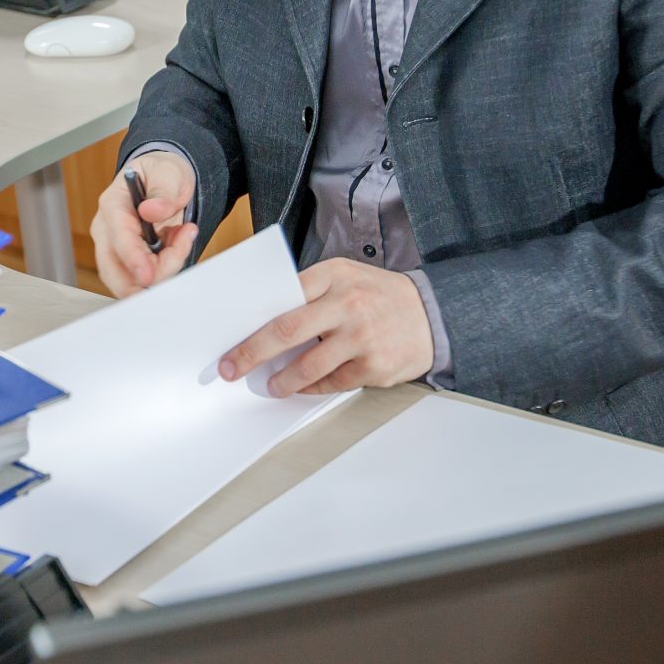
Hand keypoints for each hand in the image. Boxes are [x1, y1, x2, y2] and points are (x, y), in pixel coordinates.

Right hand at [90, 152, 196, 295]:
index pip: (117, 238)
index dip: (132, 259)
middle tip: (178, 256)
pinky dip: (166, 267)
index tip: (147, 276)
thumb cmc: (161, 174)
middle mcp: (107, 230)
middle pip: (115, 270)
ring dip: (163, 268)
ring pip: (131, 279)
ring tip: (183, 234)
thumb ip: (162, 191)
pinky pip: (146, 277)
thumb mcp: (168, 172)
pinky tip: (177, 242)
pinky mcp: (129, 260)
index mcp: (112, 204)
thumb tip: (151, 211)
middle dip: (149, 276)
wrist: (165, 180)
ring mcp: (116, 248)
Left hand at [218, 258, 434, 394]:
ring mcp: (361, 336)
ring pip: (307, 365)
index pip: (283, 296)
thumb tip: (264, 322)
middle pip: (286, 330)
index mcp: (335, 275)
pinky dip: (312, 388)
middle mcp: (347, 303)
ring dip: (281, 380)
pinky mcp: (374, 365)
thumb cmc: (380, 297)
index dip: (252, 320)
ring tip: (270, 386)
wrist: (433, 314)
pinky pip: (331, 383)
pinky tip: (302, 387)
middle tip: (233, 368)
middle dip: (252, 353)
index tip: (231, 337)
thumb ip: (311, 293)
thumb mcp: (347, 279)